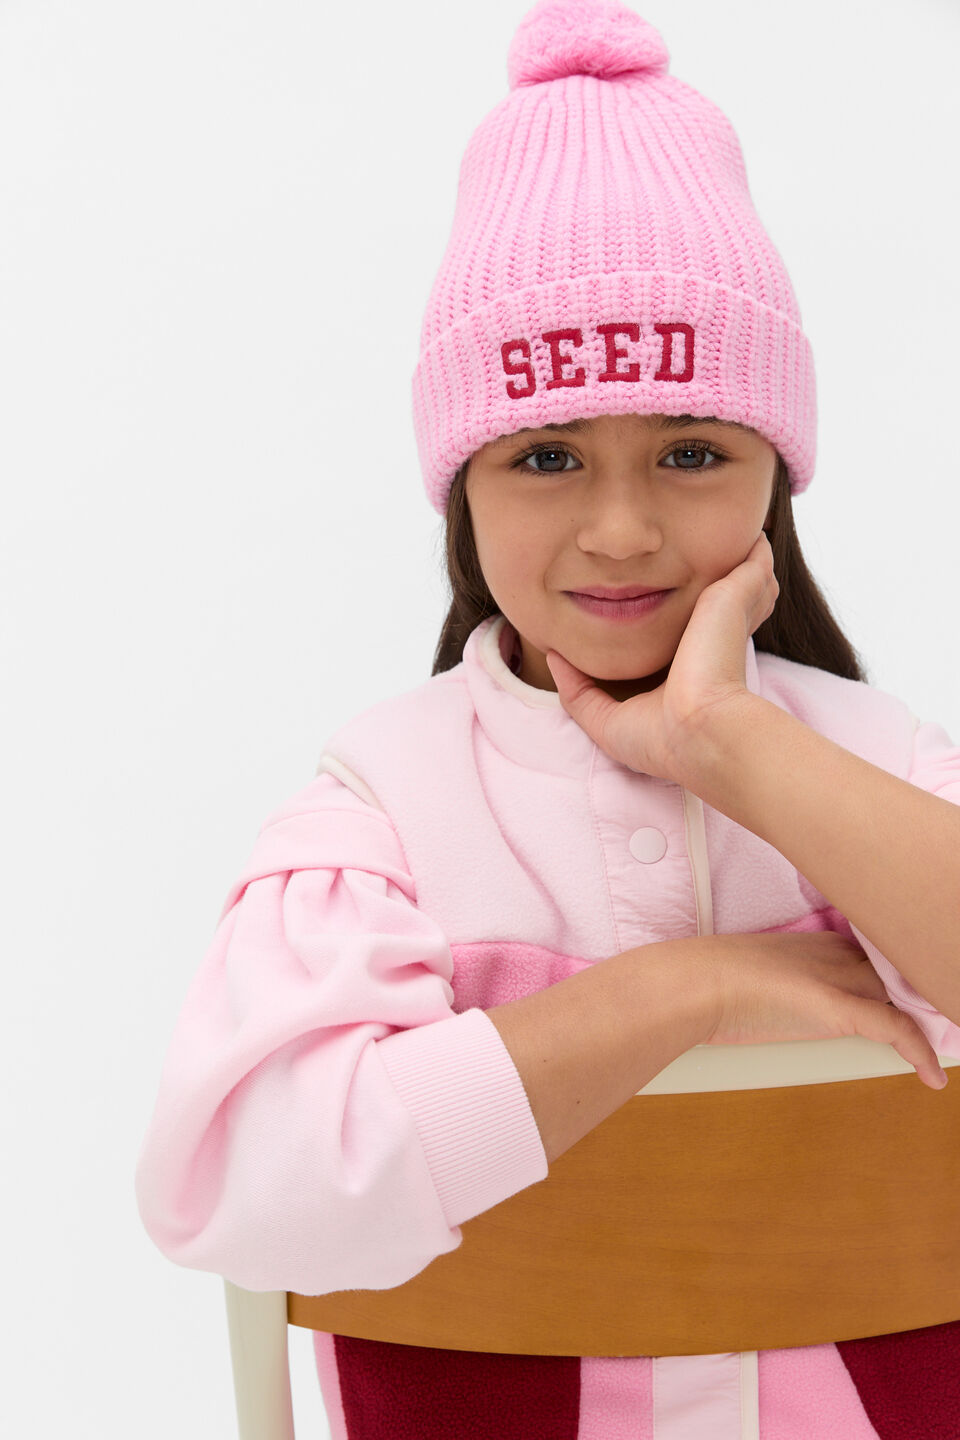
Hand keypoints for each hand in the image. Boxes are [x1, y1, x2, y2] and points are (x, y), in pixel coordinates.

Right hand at [544, 532, 777, 780]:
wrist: (705, 717)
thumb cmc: (720, 658)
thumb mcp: (739, 601)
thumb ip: (748, 575)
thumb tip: (761, 541)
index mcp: (688, 667)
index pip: (664, 643)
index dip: (647, 615)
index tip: (629, 588)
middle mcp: (657, 693)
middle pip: (625, 663)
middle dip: (606, 636)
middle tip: (587, 603)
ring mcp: (627, 711)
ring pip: (594, 682)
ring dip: (579, 657)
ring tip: (565, 625)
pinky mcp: (604, 722)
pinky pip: (577, 699)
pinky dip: (564, 676)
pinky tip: (555, 652)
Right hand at [702, 929, 948, 1090]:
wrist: (695, 983)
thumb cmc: (705, 980)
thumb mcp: (746, 974)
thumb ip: (771, 984)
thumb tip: (769, 1002)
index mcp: (817, 940)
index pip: (873, 958)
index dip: (895, 980)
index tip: (908, 997)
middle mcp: (836, 952)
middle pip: (895, 974)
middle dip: (917, 996)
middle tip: (939, 1017)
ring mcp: (840, 977)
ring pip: (903, 996)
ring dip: (925, 1020)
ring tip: (943, 1040)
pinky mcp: (840, 1007)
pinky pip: (896, 1029)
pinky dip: (919, 1052)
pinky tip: (932, 1075)